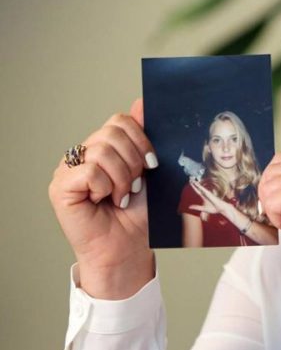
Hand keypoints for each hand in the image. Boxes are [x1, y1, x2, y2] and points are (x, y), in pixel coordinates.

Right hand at [48, 98, 156, 298]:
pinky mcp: (60, 186)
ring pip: (102, 150)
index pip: (121, 121)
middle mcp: (84, 154)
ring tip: (122, 196)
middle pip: (113, 131)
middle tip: (135, 185)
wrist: (129, 247)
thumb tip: (142, 102)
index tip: (152, 164)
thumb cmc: (138, 214)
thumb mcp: (149, 171)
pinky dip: (106, 186)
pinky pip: (90, 170)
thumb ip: (143, 137)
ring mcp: (69, 169)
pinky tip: (105, 201)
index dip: (141, 139)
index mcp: (104, 147)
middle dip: (134, 160)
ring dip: (122, 177)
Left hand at [188, 180, 242, 227]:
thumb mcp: (203, 209)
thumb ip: (197, 207)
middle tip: (190, 180)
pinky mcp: (208, 193)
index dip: (194, 187)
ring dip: (195, 183)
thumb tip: (189, 207)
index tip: (191, 184)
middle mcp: (205, 194)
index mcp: (204, 197)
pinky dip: (199, 186)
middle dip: (194, 184)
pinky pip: (203, 189)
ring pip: (200, 187)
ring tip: (191, 180)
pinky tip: (196, 183)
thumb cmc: (214, 209)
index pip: (198, 191)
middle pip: (198, 188)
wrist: (221, 209)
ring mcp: (207, 193)